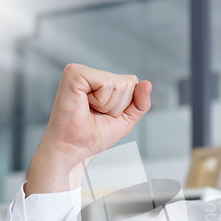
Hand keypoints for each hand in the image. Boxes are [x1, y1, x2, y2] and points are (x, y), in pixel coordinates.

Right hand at [25, 64, 151, 194]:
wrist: (73, 149)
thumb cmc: (93, 136)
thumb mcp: (126, 120)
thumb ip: (140, 103)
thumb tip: (147, 83)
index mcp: (101, 82)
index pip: (133, 83)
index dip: (125, 105)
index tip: (105, 115)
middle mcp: (91, 74)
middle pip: (128, 83)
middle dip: (118, 106)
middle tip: (96, 115)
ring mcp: (81, 71)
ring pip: (119, 84)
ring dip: (109, 106)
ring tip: (90, 111)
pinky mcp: (75, 73)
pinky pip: (106, 83)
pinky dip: (101, 101)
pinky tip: (85, 105)